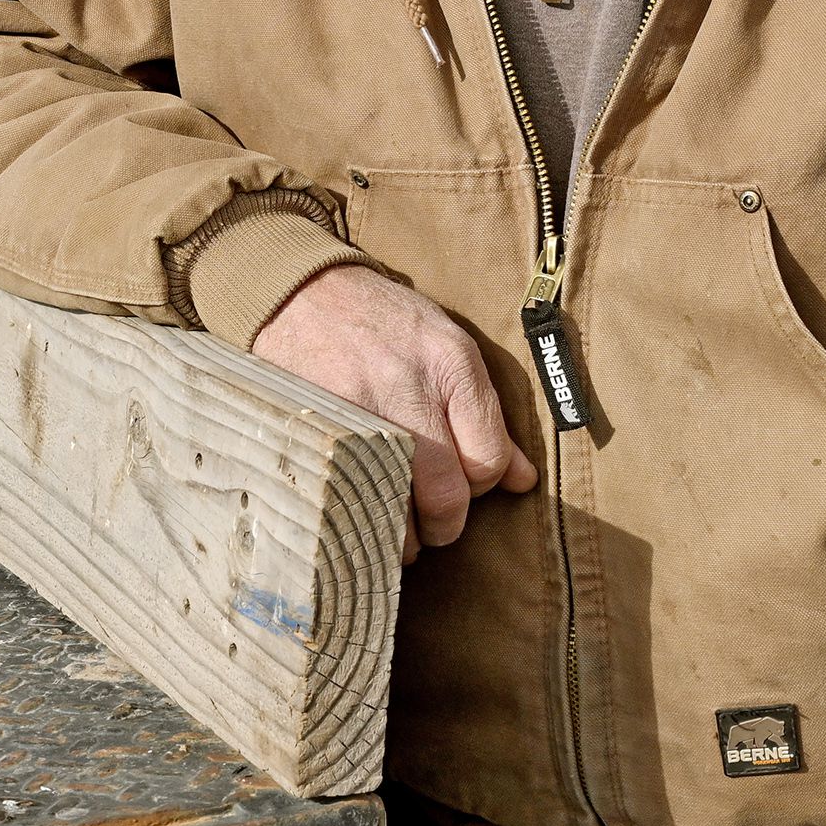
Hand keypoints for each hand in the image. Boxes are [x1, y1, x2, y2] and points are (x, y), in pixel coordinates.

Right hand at [251, 265, 536, 560]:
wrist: (302, 292)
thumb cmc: (383, 322)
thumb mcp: (445, 347)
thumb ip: (484, 414)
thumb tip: (523, 480)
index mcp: (452, 362)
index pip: (488, 458)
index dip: (482, 485)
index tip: (464, 484)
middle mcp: (411, 386)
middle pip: (447, 494)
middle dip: (445, 524)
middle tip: (433, 525)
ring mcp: (360, 410)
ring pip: (399, 508)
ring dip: (402, 533)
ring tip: (396, 523)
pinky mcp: (322, 428)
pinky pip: (351, 498)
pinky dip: (361, 520)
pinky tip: (362, 514)